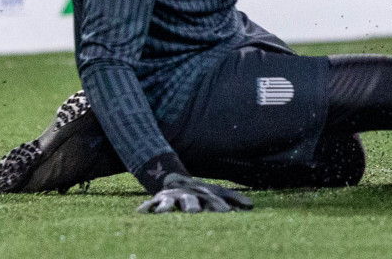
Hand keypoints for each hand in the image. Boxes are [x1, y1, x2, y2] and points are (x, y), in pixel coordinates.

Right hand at [136, 174, 252, 214]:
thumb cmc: (199, 191)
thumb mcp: (216, 191)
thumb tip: (251, 206)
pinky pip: (151, 204)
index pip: (213, 201)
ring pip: (170, 203)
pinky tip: (140, 213)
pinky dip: (146, 208)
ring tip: (164, 214)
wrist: (173, 178)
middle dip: (193, 206)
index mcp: (203, 194)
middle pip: (191, 201)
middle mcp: (188, 196)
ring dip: (168, 208)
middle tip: (194, 212)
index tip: (227, 213)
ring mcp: (173, 198)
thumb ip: (233, 198)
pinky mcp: (159, 199)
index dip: (220, 206)